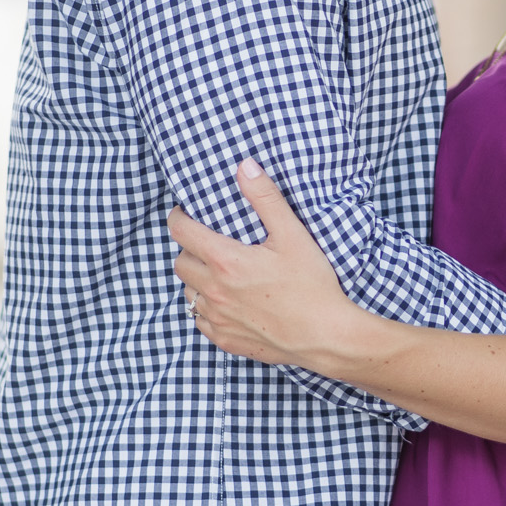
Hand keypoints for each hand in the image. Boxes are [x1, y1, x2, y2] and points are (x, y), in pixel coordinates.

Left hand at [168, 161, 351, 365]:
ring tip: (218, 273)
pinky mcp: (226, 339)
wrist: (326, 336)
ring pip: (188, 293)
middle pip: (180, 263)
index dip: (179, 217)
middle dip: (189, 249)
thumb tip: (245, 166)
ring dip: (197, 280)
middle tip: (208, 243)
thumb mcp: (293, 235)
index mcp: (225, 261)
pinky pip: (200, 320)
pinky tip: (226, 302)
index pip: (181, 232)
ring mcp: (218, 318)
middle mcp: (214, 290)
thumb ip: (266, 198)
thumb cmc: (313, 285)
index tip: (186, 214)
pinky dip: (206, 308)